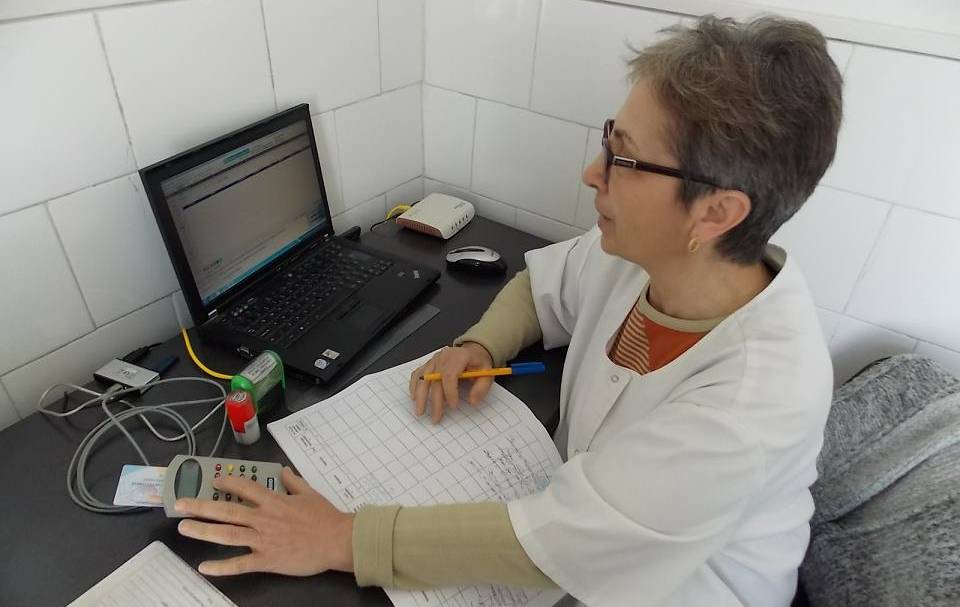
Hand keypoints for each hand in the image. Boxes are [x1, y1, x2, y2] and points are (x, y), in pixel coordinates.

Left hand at [175, 467, 352, 575]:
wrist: (337, 540)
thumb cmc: (325, 517)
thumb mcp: (310, 493)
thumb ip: (294, 481)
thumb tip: (283, 470)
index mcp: (273, 501)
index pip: (244, 488)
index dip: (227, 483)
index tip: (215, 481)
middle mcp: (263, 519)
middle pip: (227, 510)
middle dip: (201, 506)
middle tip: (180, 504)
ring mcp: (262, 540)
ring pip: (227, 534)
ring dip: (203, 530)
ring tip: (184, 528)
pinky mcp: (266, 560)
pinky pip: (240, 564)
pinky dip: (221, 567)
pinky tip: (204, 567)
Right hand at [409, 343, 494, 423]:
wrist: (472, 352)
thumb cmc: (478, 364)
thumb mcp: (487, 374)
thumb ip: (481, 388)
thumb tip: (472, 402)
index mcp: (459, 356)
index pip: (450, 375)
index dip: (450, 392)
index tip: (453, 406)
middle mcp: (443, 356)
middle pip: (434, 379)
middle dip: (435, 401)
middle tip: (436, 418)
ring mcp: (433, 359)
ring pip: (422, 378)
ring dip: (420, 396)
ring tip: (421, 412)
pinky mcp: (428, 363)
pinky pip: (417, 374)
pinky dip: (414, 386)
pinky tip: (414, 397)